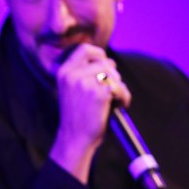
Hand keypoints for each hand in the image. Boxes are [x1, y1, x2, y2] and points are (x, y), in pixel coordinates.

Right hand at [49, 44, 131, 182]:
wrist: (75, 139)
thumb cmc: (76, 116)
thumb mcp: (71, 89)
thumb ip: (83, 74)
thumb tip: (109, 62)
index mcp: (63, 72)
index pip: (84, 49)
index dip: (99, 53)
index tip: (106, 64)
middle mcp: (72, 75)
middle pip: (104, 62)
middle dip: (114, 74)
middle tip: (114, 88)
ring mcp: (84, 84)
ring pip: (113, 74)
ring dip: (120, 86)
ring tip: (117, 98)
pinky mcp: (98, 94)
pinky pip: (119, 87)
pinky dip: (124, 96)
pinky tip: (121, 104)